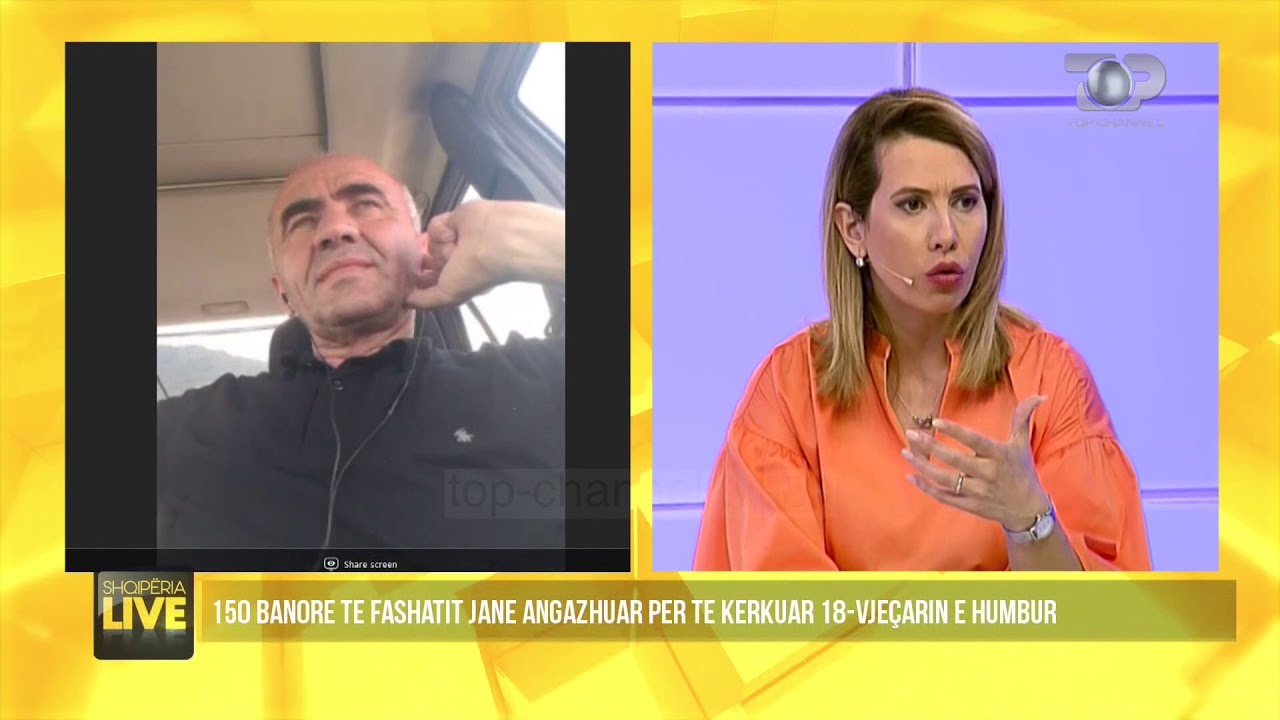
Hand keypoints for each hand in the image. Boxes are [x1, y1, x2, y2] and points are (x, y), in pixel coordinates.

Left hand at [408, 200, 505, 309]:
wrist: (497, 240)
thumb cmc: (475, 272)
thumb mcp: (447, 295)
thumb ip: (424, 300)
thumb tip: (405, 301)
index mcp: (456, 279)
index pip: (430, 281)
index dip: (420, 281)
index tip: (409, 281)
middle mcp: (454, 260)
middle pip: (427, 261)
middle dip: (431, 262)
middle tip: (446, 261)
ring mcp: (453, 239)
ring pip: (429, 243)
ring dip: (442, 245)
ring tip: (459, 243)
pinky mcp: (452, 219)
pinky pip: (434, 226)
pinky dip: (444, 229)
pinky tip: (458, 230)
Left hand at [900, 396, 1050, 530]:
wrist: (1027, 509)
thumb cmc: (1022, 471)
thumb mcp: (1022, 444)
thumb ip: (1023, 418)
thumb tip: (1039, 395)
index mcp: (999, 456)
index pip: (974, 441)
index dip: (955, 431)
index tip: (936, 421)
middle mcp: (988, 474)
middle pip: (954, 460)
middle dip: (930, 446)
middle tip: (910, 433)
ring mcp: (977, 492)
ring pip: (944, 479)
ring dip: (922, 466)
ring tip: (905, 451)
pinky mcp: (969, 505)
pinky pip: (943, 497)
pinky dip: (926, 487)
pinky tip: (911, 475)